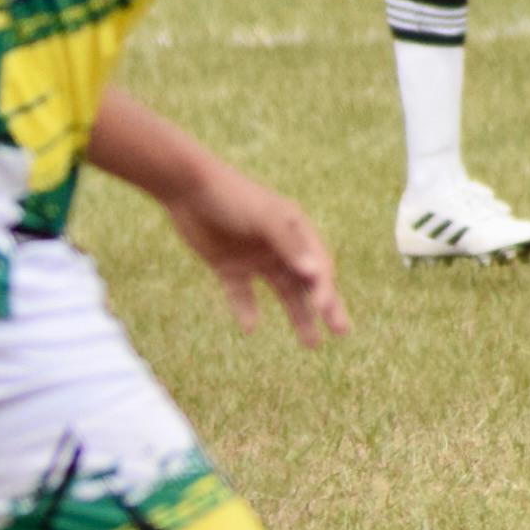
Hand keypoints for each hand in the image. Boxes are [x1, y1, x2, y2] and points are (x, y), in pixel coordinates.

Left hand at [161, 164, 350, 346]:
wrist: (187, 187)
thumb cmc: (232, 197)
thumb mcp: (263, 218)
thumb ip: (288, 245)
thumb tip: (315, 274)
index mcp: (296, 231)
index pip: (318, 266)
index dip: (324, 288)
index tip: (324, 308)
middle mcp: (280, 247)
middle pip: (308, 283)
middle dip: (325, 306)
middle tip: (341, 331)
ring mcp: (254, 258)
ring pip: (282, 293)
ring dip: (297, 315)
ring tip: (311, 343)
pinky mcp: (228, 265)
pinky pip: (241, 293)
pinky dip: (246, 309)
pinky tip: (250, 327)